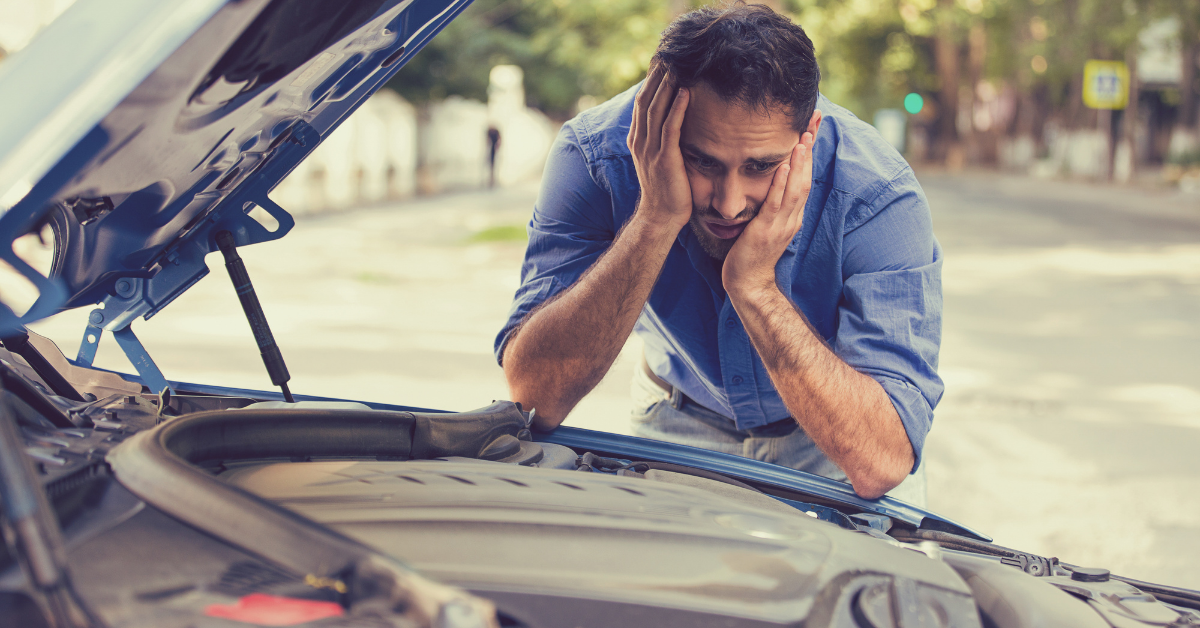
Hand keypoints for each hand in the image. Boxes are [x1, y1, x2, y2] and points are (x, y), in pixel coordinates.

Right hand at [626, 64, 691, 231]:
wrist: (661, 217)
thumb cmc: (667, 189)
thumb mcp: (660, 159)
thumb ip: (663, 138)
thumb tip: (675, 120)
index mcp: (638, 140)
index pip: (643, 102)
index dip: (651, 80)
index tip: (663, 61)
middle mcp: (640, 141)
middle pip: (646, 100)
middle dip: (657, 76)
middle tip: (669, 54)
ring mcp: (650, 150)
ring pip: (656, 110)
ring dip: (667, 86)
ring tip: (677, 65)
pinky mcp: (664, 159)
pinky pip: (670, 129)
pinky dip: (677, 109)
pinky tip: (686, 92)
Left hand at [722, 129, 816, 300]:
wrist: (748, 284)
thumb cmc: (752, 253)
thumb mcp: (766, 223)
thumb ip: (771, 204)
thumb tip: (770, 182)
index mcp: (793, 214)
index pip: (805, 177)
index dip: (810, 152)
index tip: (812, 126)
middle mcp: (792, 217)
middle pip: (807, 177)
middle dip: (811, 148)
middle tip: (815, 121)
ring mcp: (781, 224)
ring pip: (796, 188)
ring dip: (800, 162)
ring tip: (803, 137)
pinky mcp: (766, 230)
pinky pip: (776, 203)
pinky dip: (781, 184)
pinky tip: (784, 166)